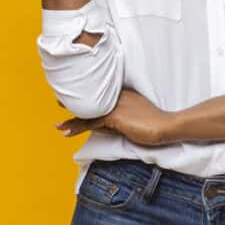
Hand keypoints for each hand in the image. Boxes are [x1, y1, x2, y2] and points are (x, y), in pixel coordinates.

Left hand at [55, 89, 176, 146]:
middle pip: (91, 100)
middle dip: (75, 103)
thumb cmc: (154, 124)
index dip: (86, 98)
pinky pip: (91, 122)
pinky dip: (76, 127)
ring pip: (88, 111)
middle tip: (58, 102)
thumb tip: (103, 125)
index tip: (74, 97)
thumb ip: (118, 118)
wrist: (166, 126)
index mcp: (122, 93)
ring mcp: (115, 105)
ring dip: (71, 118)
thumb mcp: (133, 119)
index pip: (100, 95)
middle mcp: (117, 96)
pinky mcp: (114, 116)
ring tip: (58, 125)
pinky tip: (64, 131)